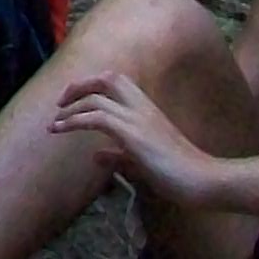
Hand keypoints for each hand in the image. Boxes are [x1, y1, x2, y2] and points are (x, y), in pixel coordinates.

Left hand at [48, 71, 220, 206]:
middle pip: (107, 79)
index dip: (91, 84)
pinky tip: (61, 129)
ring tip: (54, 123)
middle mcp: (143, 108)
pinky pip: (97, 117)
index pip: (117, 81)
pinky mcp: (133, 134)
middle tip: (60, 104)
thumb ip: (120, 156)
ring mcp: (138, 119)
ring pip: (96, 98)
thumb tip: (97, 155)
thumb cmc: (180, 173)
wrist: (204, 180)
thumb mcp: (143, 162)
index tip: (72, 99)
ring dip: (70, 109)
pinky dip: (74, 121)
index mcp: (148, 110)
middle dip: (78, 87)